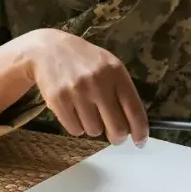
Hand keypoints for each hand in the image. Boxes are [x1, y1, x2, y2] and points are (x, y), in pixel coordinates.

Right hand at [17, 29, 148, 145]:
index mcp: (116, 73)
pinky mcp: (58, 100)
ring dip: (94, 127)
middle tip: (114, 135)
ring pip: (94, 131)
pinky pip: (75, 129)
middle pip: (116, 128)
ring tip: (88, 110)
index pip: (134, 110)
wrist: (49, 50)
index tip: (140, 141)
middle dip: (117, 136)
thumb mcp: (110, 67)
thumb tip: (134, 125)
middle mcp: (98, 83)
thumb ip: (123, 92)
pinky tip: (74, 110)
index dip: (140, 131)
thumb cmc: (86, 61)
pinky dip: (77, 126)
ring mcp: (77, 92)